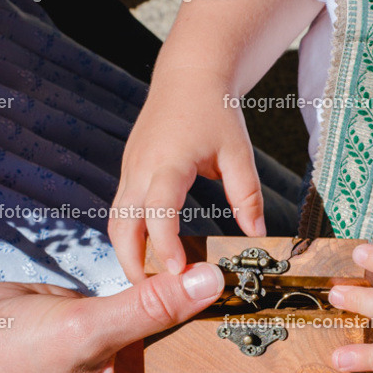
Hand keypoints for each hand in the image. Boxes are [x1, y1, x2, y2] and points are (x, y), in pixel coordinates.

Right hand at [0, 263, 311, 372]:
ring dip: (241, 340)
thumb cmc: (15, 352)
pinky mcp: (135, 343)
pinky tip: (232, 287)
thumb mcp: (85, 332)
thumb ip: (150, 308)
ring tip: (287, 313)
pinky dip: (205, 313)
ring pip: (207, 362)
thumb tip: (213, 284)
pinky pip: (182, 330)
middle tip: (314, 346)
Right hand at [110, 68, 265, 283]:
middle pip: (122, 226)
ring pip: (116, 223)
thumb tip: (256, 234)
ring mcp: (129, 172)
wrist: (188, 77)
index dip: (165, 243)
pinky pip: (122, 213)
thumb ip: (247, 195)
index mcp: (168, 162)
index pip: (159, 209)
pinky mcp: (128, 175)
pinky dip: (131, 239)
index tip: (177, 271)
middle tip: (156, 294)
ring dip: (129, 255)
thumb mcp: (238, 152)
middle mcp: (140, 169)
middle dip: (134, 263)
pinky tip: (150, 257)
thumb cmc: (214, 111)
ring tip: (153, 282)